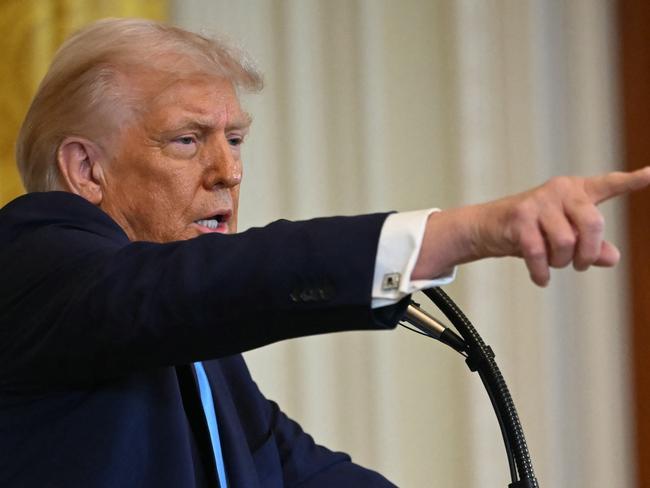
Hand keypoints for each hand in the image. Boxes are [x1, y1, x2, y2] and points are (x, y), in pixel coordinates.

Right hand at [413, 167, 649, 285]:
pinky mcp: (520, 218)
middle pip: (593, 224)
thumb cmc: (529, 230)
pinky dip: (542, 272)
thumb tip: (613, 257)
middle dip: (588, 252)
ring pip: (566, 242)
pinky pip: (539, 253)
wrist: (486, 227)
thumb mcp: (562, 237)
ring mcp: (539, 203)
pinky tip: (541, 278)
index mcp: (576, 191)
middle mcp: (560, 190)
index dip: (631, 181)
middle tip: (578, 264)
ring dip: (561, 263)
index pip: (608, 185)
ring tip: (553, 265)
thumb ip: (591, 246)